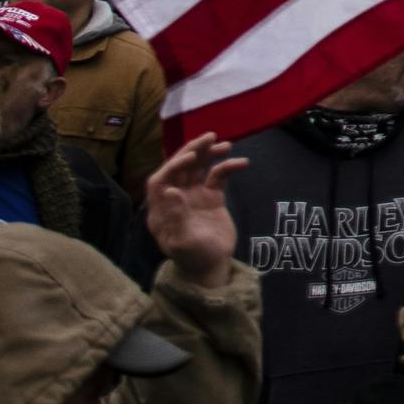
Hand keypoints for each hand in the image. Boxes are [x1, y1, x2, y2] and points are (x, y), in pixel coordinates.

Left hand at [143, 132, 239, 283]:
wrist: (212, 266)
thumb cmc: (193, 257)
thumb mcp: (183, 240)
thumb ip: (176, 215)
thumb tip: (171, 189)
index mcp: (161, 209)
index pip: (161, 180)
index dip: (172, 165)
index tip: (190, 157)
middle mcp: (175, 199)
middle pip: (179, 169)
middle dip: (192, 151)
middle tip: (209, 136)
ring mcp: (193, 197)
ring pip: (198, 169)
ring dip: (208, 154)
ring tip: (225, 144)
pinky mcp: (211, 198)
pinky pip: (218, 177)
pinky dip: (228, 167)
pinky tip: (242, 163)